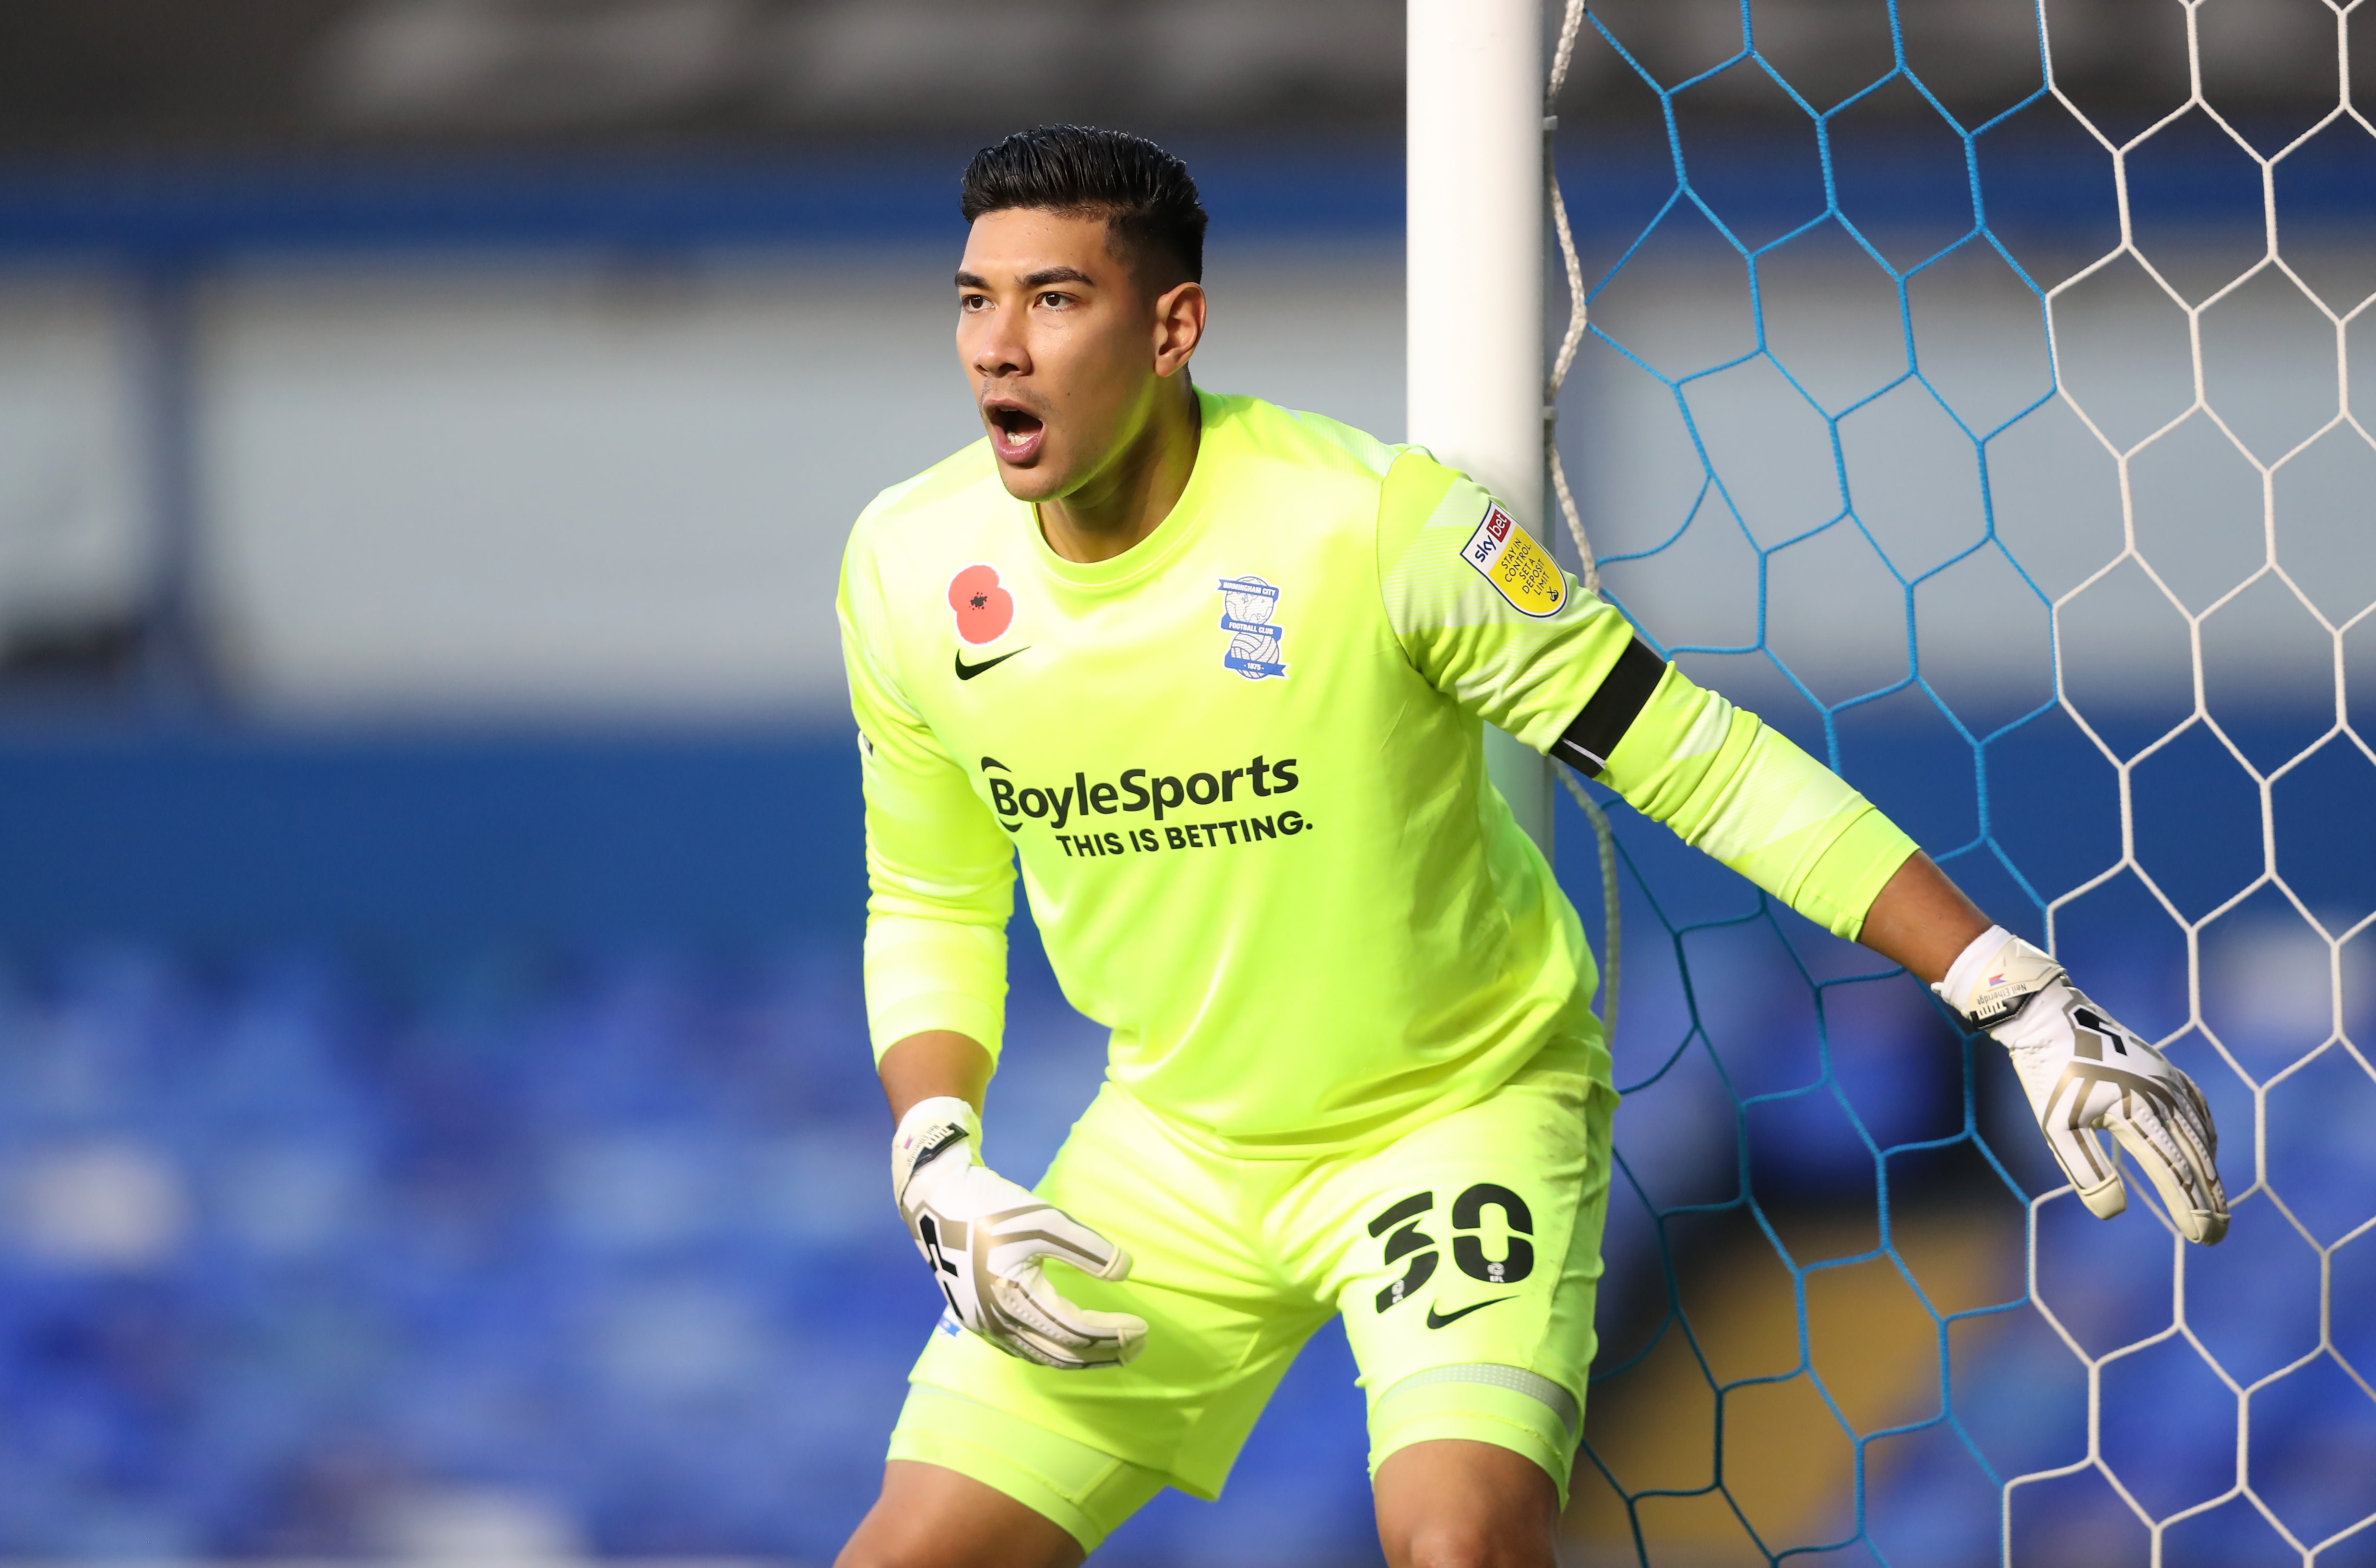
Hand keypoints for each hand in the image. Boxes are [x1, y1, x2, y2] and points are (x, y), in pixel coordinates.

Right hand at [890, 1096, 1147, 1367]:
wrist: (935, 1198)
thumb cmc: (991, 1204)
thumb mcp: (1046, 1220)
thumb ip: (1088, 1249)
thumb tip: (1126, 1270)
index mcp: (1013, 1298)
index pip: (1076, 1330)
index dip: (1113, 1333)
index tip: (1142, 1328)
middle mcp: (995, 1322)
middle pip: (1061, 1354)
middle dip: (1103, 1353)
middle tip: (1137, 1345)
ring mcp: (981, 1324)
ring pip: (1041, 1356)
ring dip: (1080, 1357)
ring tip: (1113, 1349)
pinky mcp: (974, 1318)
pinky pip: (1021, 1348)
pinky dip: (1053, 1350)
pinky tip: (1070, 1342)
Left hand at [1936, 928, 2229, 1244]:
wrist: (2049, 1017)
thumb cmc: (2049, 1075)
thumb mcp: (2056, 1128)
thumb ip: (2086, 1171)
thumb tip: (2116, 1211)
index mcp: (2137, 1112)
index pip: (2173, 1171)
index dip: (2190, 1208)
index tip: (2203, 1239)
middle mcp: (2162, 1096)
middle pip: (2195, 1158)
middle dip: (2209, 1200)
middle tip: (2217, 1237)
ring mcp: (2168, 1080)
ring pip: (2200, 1134)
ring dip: (2210, 1171)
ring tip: (2216, 1204)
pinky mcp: (2166, 1069)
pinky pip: (2197, 1107)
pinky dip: (2205, 1135)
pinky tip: (2206, 1152)